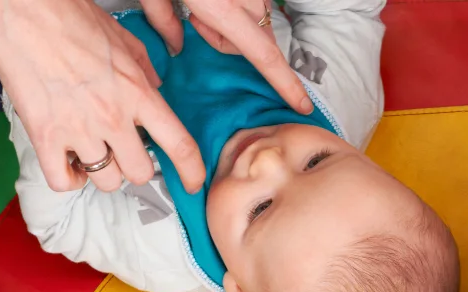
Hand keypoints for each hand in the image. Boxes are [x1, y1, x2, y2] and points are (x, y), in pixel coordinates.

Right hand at [0, 0, 204, 193]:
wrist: (20, 12)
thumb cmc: (68, 16)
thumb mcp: (122, 38)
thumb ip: (143, 68)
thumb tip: (155, 86)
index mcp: (137, 92)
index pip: (179, 144)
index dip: (191, 171)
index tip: (192, 183)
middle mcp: (112, 117)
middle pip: (140, 173)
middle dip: (135, 166)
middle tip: (123, 152)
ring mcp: (78, 130)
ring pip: (106, 181)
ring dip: (102, 172)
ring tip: (92, 152)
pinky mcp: (45, 137)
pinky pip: (64, 182)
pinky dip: (69, 179)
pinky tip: (68, 163)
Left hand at [138, 0, 310, 110]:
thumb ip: (165, 22)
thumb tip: (176, 46)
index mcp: (222, 8)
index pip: (264, 56)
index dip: (285, 84)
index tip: (302, 104)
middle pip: (257, 42)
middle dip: (228, 42)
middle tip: (197, 22)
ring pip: (256, 21)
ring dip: (233, 22)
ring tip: (203, 2)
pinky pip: (255, 2)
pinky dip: (237, 5)